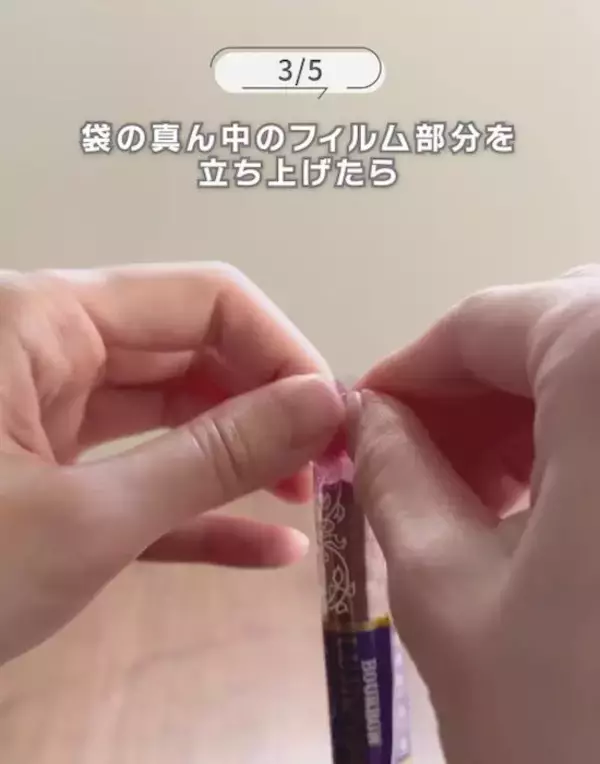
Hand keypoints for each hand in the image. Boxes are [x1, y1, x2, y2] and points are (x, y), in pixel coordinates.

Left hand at [0, 264, 342, 664]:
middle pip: (192, 355)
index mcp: (44, 319)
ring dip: (241, 459)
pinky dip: (198, 513)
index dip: (280, 351)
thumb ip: (213, 455)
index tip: (332, 419)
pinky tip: (267, 548)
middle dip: (267, 408)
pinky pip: (137, 481)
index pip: (203, 300)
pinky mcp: (47, 482)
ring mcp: (46, 418)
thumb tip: (323, 404)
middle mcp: (48, 350)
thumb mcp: (85, 519)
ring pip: (170, 420)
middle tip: (330, 468)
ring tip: (307, 501)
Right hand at [352, 265, 599, 762]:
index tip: (368, 420)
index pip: (484, 321)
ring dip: (533, 419)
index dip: (409, 371)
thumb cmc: (576, 733)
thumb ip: (392, 477)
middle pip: (555, 334)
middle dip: (474, 397)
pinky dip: (588, 446)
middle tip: (422, 467)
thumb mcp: (446, 592)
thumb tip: (369, 419)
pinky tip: (559, 510)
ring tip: (486, 498)